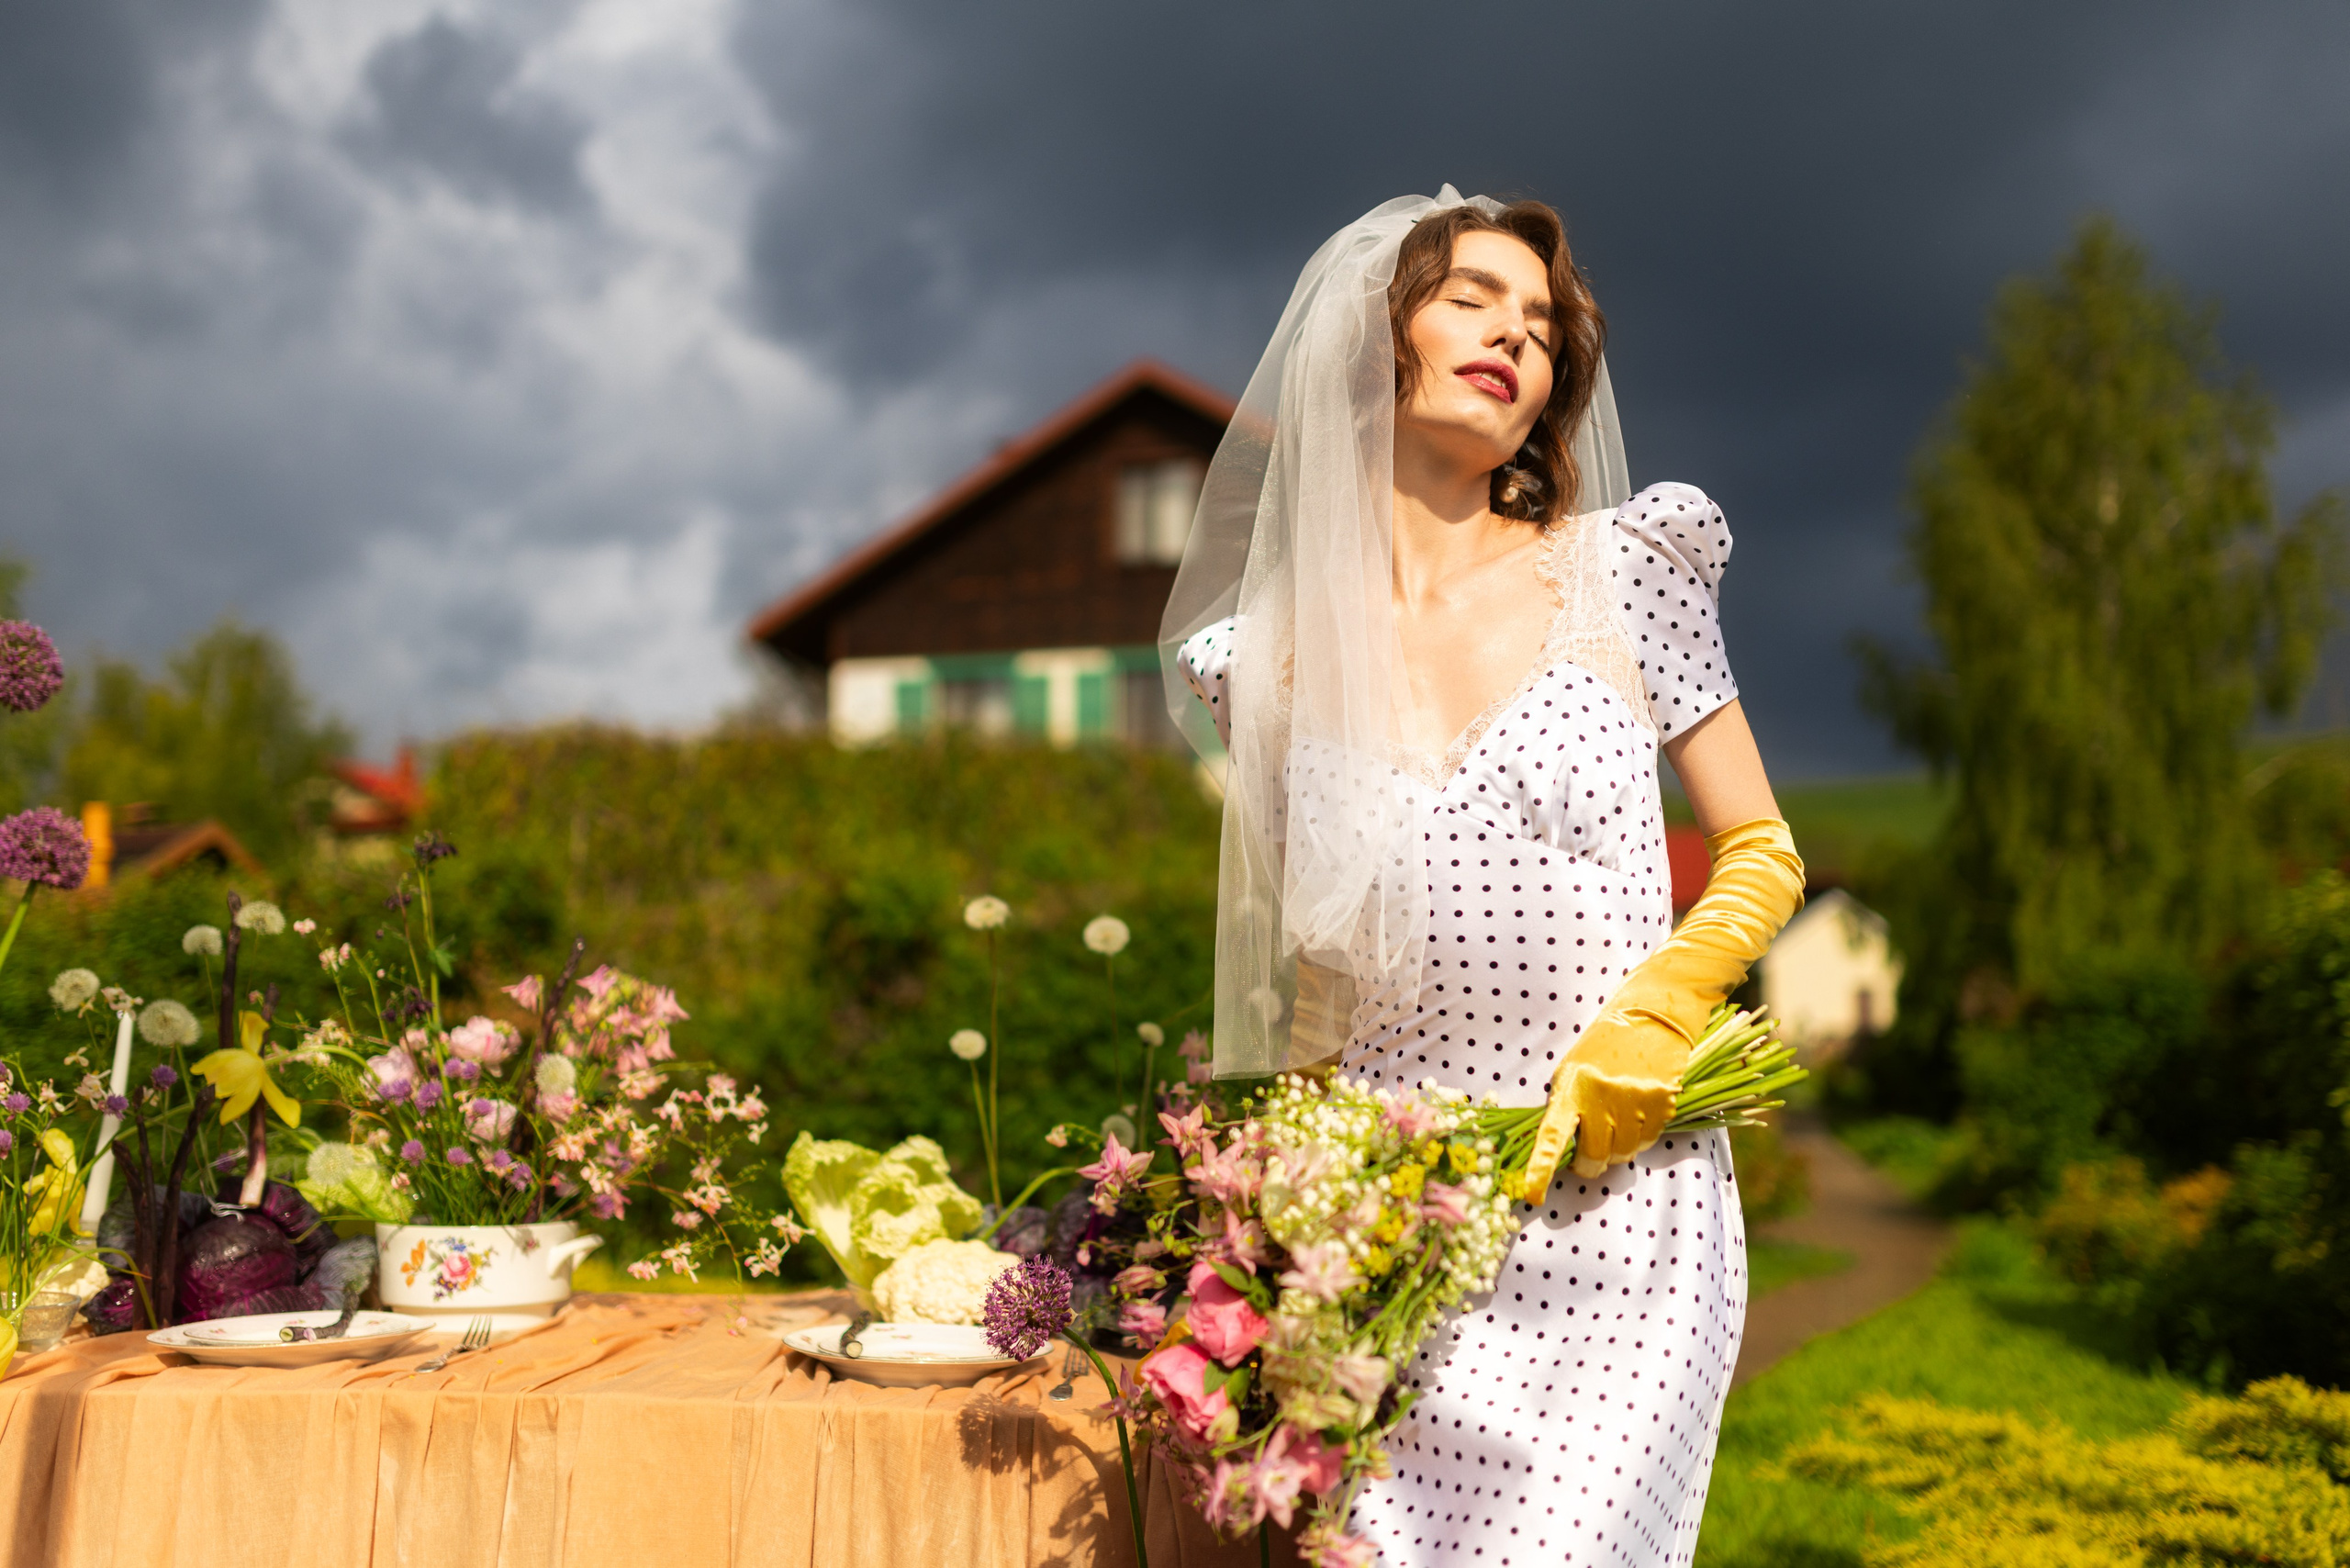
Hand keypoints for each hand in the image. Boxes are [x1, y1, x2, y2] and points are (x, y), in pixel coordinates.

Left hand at [1522, 1015, 1685, 1194]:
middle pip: (1594, 1156)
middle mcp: (1602, 1095)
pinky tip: (1639, 1111)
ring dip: (1618, 1149)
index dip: (1541, 1168)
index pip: (1551, 1135)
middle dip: (1590, 1165)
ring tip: (1618, 1120)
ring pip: (1623, 1154)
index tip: (1533, 1196)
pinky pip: (1648, 1141)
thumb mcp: (1573, 1071)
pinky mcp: (1661, 1102)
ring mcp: (1634, 1100)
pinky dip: (1641, 1136)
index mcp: (1572, 1086)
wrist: (1651, 1016)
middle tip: (1590, 1157)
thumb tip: (1561, 1150)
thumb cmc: (1604, 1046)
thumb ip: (1566, 1108)